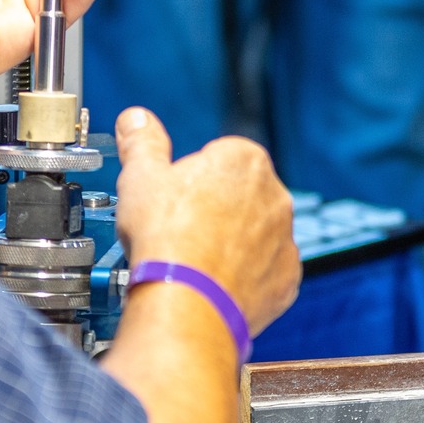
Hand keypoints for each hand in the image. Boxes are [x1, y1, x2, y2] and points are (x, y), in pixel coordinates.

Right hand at [114, 108, 300, 334]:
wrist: (188, 302)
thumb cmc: (166, 237)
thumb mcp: (140, 176)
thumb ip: (142, 142)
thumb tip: (136, 120)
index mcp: (244, 160)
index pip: (218, 158)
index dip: (190, 178)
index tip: (172, 198)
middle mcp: (275, 196)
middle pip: (239, 196)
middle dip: (214, 209)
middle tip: (179, 230)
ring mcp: (284, 240)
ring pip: (254, 234)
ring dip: (230, 243)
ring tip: (193, 261)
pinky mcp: (286, 279)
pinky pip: (264, 272)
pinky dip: (243, 277)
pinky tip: (213, 283)